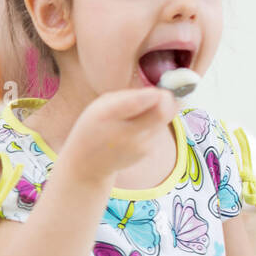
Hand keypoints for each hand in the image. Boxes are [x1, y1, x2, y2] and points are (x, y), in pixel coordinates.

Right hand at [64, 88, 178, 184]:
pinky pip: (159, 129)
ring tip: (142, 112)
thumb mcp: (100, 106)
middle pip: (162, 112)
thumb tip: (157, 94)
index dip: (151, 95)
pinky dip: (154, 122)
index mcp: (107, 114)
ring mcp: (138, 144)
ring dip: (161, 109)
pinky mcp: (147, 151)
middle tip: (163, 94)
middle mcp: (125, 132)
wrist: (88, 164)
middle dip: (168, 99)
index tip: (154, 91)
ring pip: (164, 119)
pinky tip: (138, 127)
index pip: (136, 103)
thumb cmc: (94, 127)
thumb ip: (126, 97)